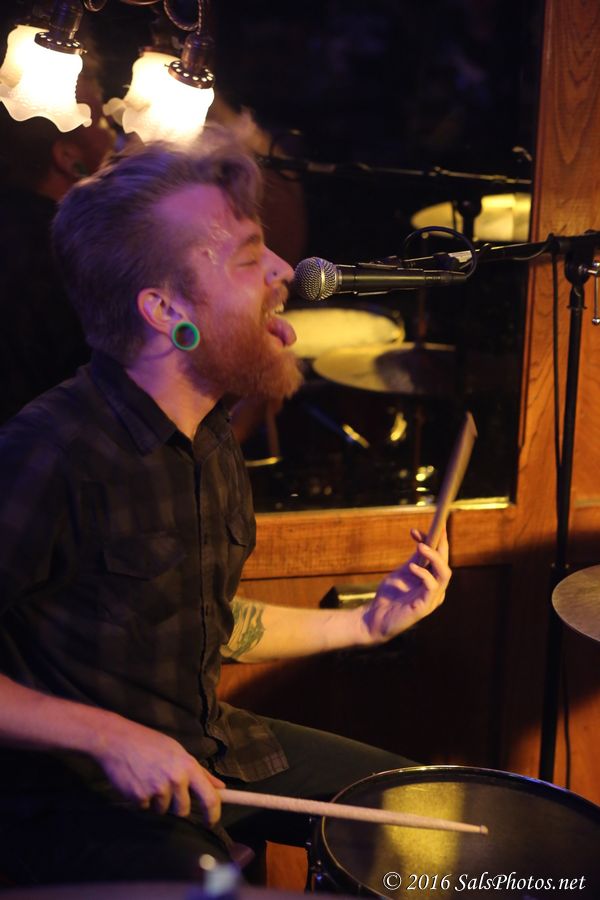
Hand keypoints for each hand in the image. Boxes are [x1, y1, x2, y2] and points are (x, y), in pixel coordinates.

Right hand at [92, 715, 223, 823]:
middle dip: (175, 805)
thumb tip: (220, 787)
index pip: (209, 798)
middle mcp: (176, 778)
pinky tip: (136, 781)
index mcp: (188, 766)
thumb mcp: (178, 752)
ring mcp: (157, 789)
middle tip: (165, 789)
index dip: (213, 814)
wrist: (118, 741)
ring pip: (162, 809)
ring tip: (148, 779)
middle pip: (182, 810)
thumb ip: (200, 772)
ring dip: (157, 801)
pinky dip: (141, 799)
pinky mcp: (139, 797)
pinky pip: (145, 807)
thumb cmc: (150, 743)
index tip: (211, 822)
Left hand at [359, 528, 450, 644]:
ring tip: (421, 546)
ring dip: (434, 557)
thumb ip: (415, 560)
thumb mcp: (403, 573)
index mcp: (433, 580)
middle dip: (441, 544)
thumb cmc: (390, 596)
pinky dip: (424, 574)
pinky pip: (431, 587)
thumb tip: (422, 540)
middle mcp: (437, 589)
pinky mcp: (424, 607)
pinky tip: (413, 567)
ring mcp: (432, 599)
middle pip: (446, 563)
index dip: (438, 540)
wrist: (374, 618)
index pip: (441, 557)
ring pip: (444, 574)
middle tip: (432, 530)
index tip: (431, 525)